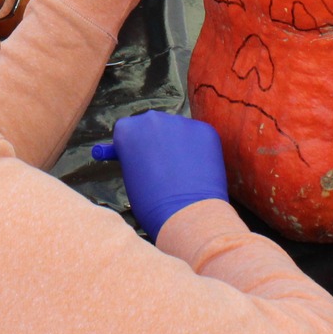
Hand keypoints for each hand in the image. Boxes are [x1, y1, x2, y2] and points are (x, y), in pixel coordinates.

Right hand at [90, 110, 228, 240]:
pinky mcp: (205, 130)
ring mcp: (181, 122)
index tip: (139, 159)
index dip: (134, 146)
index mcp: (127, 130)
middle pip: (152, 125)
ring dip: (178, 144)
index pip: (127, 129)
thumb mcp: (132, 177)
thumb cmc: (151, 204)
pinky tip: (199, 170)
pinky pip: (198, 137)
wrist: (186, 214)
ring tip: (183, 172)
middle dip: (156, 140)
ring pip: (177, 130)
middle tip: (163, 164)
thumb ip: (136, 157)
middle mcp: (152, 119)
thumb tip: (148, 151)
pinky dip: (198, 150)